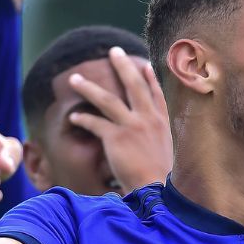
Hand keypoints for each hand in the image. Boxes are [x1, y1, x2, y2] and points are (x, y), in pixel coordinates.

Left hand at [67, 47, 173, 189]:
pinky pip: (95, 123)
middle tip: (113, 51)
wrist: (158, 192)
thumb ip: (160, 145)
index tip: (144, 65)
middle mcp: (149, 120)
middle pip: (134, 86)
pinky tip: (74, 117)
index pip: (156, 95)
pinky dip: (83, 119)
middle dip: (122, 66)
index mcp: (163, 124)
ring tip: (74, 79)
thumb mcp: (169, 156)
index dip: (150, 79)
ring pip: (108, 100)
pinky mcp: (117, 138)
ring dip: (89, 88)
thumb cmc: (162, 182)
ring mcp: (133, 126)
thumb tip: (152, 148)